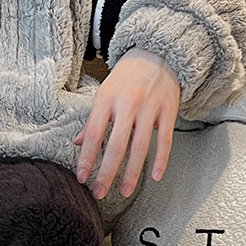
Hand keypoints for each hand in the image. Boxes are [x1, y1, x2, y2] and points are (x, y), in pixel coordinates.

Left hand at [74, 47, 180, 199]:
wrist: (157, 53)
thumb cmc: (127, 76)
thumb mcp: (104, 92)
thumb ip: (92, 119)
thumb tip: (77, 143)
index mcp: (106, 99)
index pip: (93, 134)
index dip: (86, 158)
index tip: (81, 177)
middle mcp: (127, 104)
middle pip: (115, 145)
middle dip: (107, 172)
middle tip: (99, 192)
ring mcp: (149, 108)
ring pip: (140, 147)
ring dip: (131, 173)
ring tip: (124, 191)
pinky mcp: (167, 111)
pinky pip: (165, 140)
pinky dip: (160, 160)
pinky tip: (154, 176)